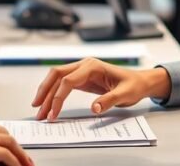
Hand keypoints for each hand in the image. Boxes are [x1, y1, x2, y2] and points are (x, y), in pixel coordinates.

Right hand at [32, 57, 170, 120]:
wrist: (140, 81)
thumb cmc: (134, 85)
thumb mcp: (125, 94)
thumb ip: (109, 100)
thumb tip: (94, 108)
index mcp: (92, 66)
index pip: (68, 80)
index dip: (57, 97)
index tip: (53, 114)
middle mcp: (84, 64)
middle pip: (56, 75)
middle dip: (45, 93)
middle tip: (38, 112)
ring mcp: (82, 70)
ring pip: (57, 78)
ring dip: (46, 93)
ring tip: (39, 110)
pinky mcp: (82, 77)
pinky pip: (62, 83)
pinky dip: (53, 93)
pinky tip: (49, 103)